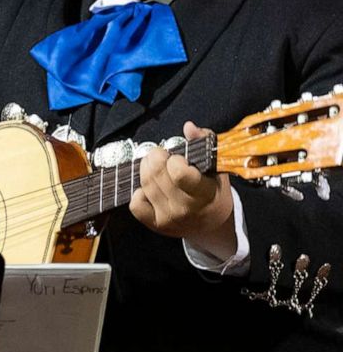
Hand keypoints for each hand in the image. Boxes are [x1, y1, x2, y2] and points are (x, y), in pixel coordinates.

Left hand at [130, 122, 235, 252]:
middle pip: (156, 175)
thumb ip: (203, 142)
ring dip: (146, 170)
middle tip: (161, 155)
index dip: (175, 160)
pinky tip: (149, 188)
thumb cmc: (212, 191)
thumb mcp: (215, 167)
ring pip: (145, 185)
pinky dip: (138, 192)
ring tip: (155, 167)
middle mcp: (185, 208)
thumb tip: (189, 127)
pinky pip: (135, 204)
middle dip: (155, 157)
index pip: (179, 173)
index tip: (178, 158)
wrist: (211, 223)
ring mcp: (169, 218)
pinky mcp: (155, 224)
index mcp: (204, 193)